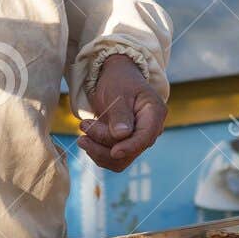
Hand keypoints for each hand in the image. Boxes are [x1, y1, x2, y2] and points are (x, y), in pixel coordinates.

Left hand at [76, 54, 166, 171]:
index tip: (114, 152)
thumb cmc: (119, 80)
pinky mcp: (126, 145)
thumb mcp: (117, 92)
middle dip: (103, 142)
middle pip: (130, 152)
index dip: (130, 147)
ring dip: (96, 149)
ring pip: (119, 160)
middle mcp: (150, 130)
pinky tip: (88, 136)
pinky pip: (112, 159)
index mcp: (154, 113)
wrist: (116, 77)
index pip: (145, 137)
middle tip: (83, 124)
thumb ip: (120, 114)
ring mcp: (138, 140)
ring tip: (84, 126)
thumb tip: (122, 136)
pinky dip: (97, 151)